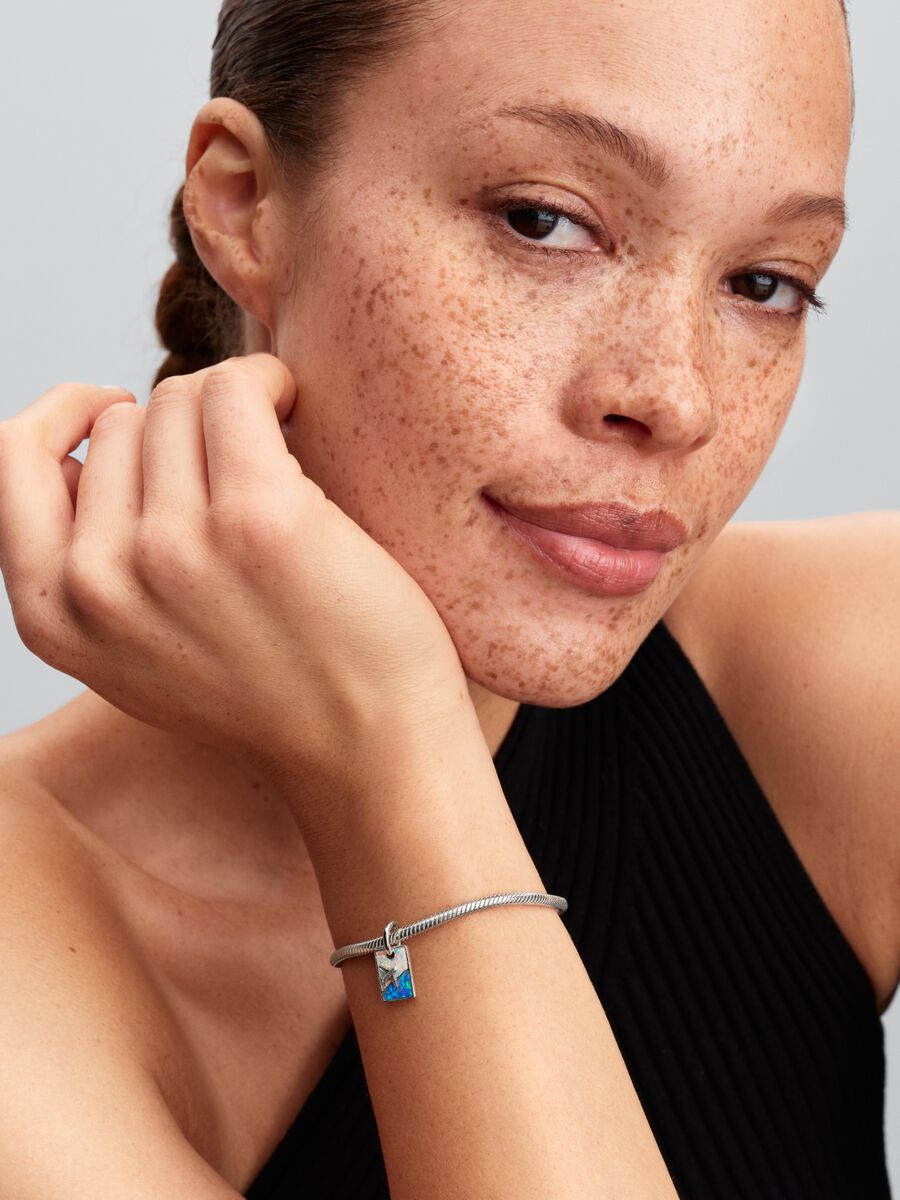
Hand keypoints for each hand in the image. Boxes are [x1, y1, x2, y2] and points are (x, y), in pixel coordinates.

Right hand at [0, 355, 469, 824]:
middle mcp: (99, 582)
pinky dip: (267, 385)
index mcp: (53, 616)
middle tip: (236, 480)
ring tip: (273, 461)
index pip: (13, 458)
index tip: (118, 407)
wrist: (368, 750)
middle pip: (119, 425)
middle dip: (179, 435)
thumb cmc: (268, 692)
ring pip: (177, 402)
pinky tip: (292, 410)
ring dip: (230, 411)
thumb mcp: (132, 654)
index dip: (64, 414)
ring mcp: (173, 548)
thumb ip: (83, 569)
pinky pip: (234, 392)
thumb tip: (79, 449)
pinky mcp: (256, 517)